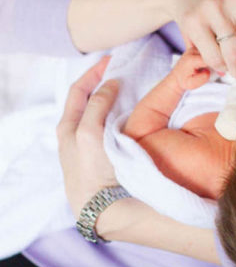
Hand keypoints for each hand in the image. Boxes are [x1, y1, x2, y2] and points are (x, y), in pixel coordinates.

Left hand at [56, 56, 120, 212]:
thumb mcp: (90, 133)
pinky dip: (123, 114)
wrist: (101, 206)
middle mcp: (76, 133)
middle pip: (90, 99)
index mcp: (68, 125)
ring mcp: (91, 144)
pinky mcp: (106, 154)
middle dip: (105, 83)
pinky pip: (113, 126)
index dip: (95, 71)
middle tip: (124, 70)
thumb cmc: (92, 171)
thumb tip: (110, 83)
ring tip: (133, 88)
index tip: (112, 59)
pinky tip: (136, 113)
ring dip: (116, 98)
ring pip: (102, 112)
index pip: (80, 89)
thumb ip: (98, 105)